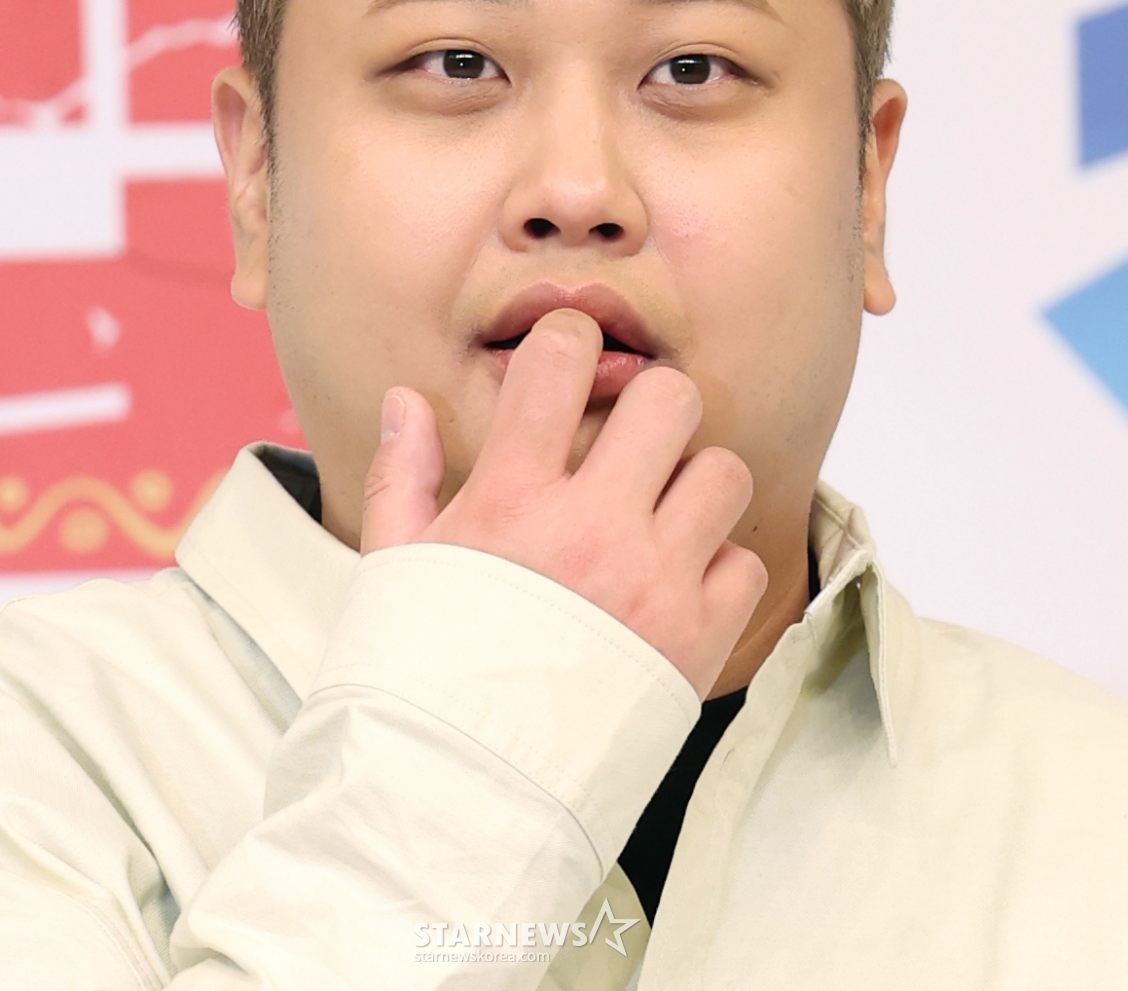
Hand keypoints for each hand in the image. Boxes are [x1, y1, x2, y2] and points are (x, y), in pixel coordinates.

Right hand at [360, 309, 767, 697]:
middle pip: (671, 397)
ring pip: (726, 472)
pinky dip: (718, 570)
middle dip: (652, 407)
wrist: (462, 797)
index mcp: (511, 499)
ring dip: (695, 486)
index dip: (569, 343)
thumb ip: (403, 473)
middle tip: (629, 443)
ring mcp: (653, 584)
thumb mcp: (393, 567)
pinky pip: (746, 564)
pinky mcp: (698, 641)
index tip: (567, 364)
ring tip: (657, 519)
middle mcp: (591, 528)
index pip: (562, 360)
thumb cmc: (420, 676)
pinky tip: (673, 590)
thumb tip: (405, 399)